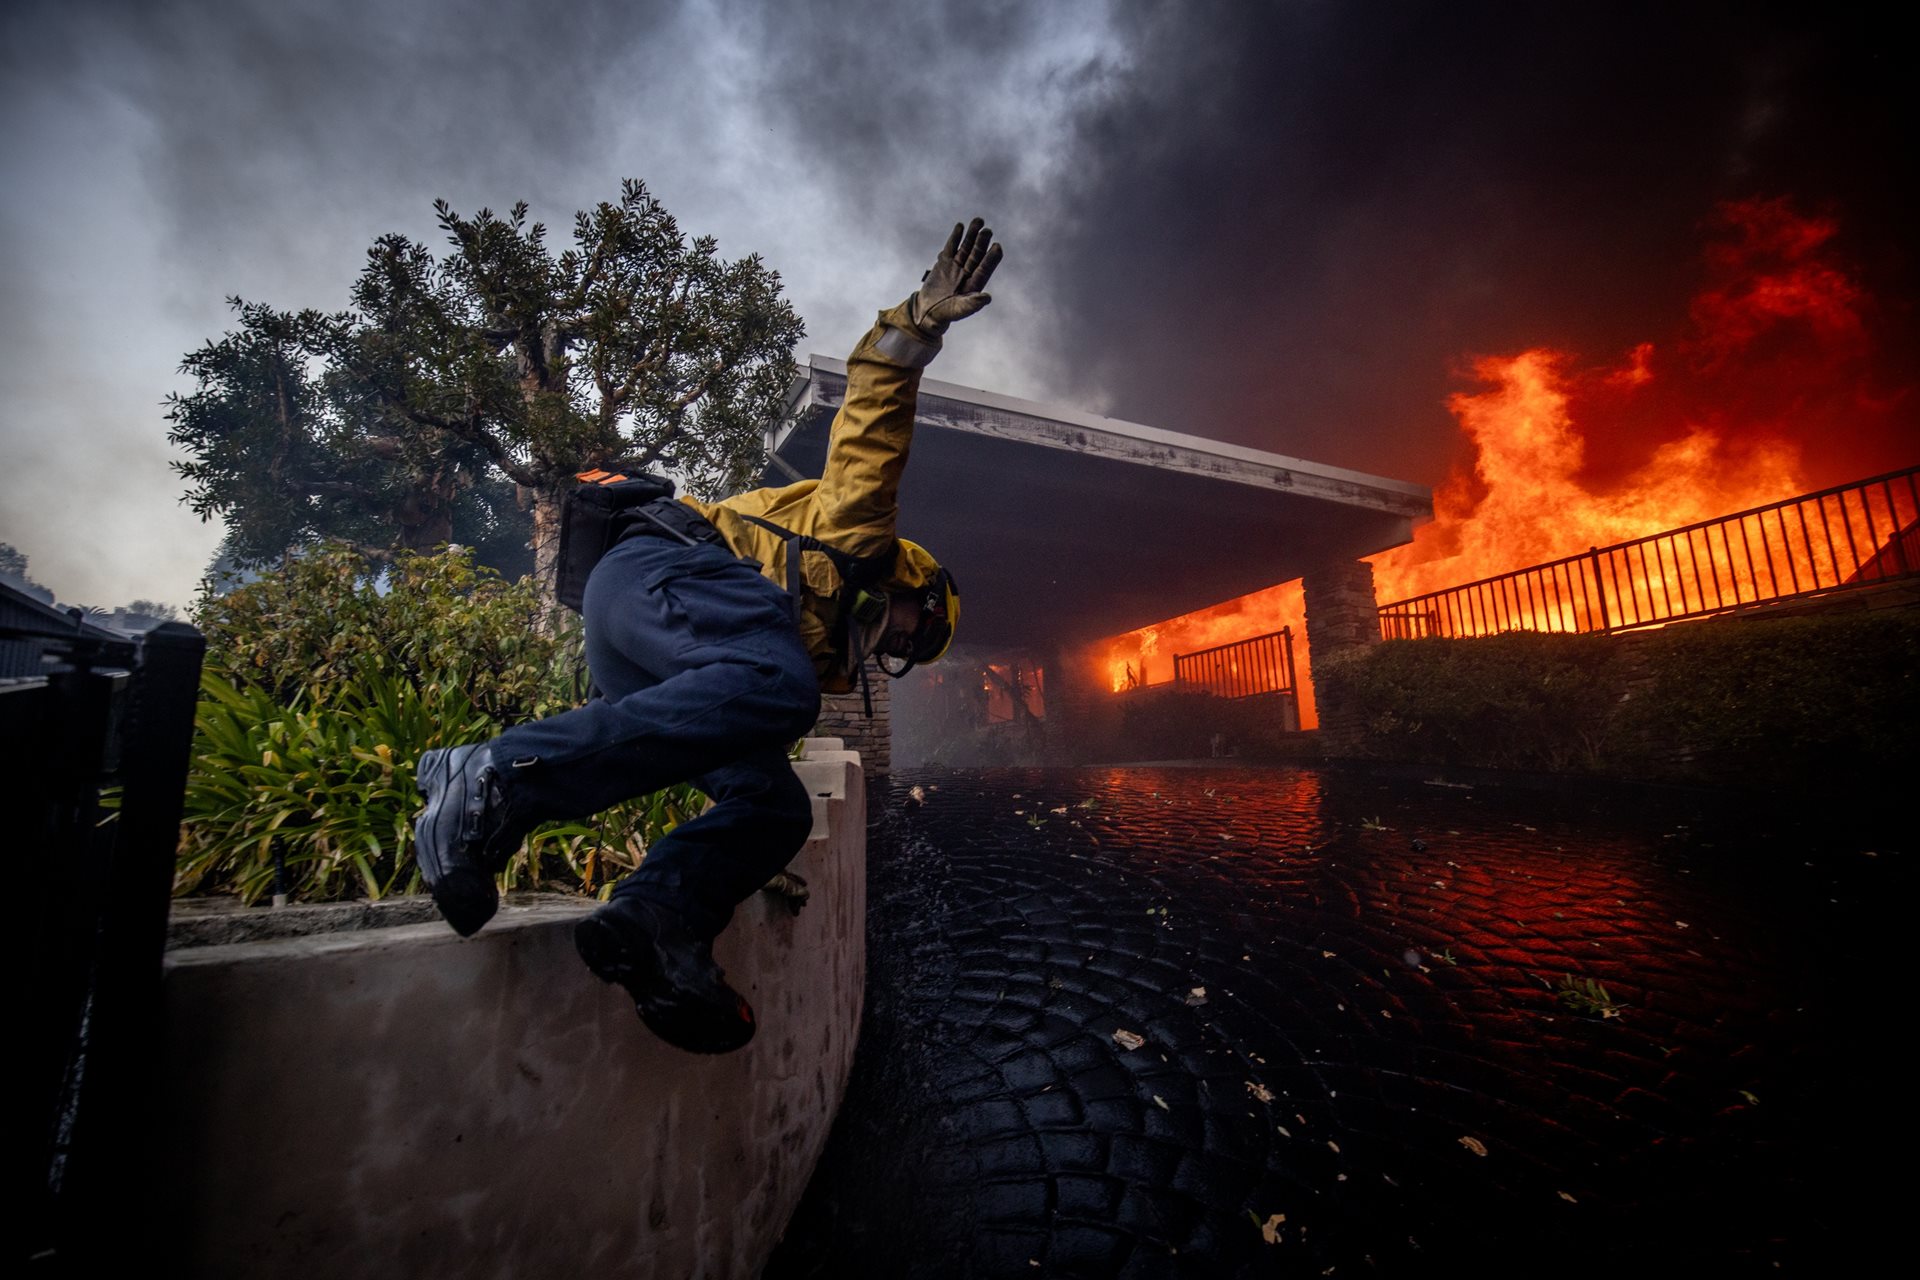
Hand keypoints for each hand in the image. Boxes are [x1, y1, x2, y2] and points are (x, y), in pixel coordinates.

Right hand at [911, 218, 1002, 334]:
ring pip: (966, 248)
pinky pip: (951, 247)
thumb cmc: (945, 314)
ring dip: (972, 235)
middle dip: (982, 243)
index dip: (991, 258)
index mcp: (975, 284)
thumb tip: (987, 297)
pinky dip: (956, 237)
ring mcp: (956, 266)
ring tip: (978, 221)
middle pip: (977, 255)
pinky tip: (961, 226)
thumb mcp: (959, 310)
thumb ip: (972, 304)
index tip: (997, 247)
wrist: (927, 311)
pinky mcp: (944, 262)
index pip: (985, 268)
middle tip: (988, 231)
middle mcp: (968, 273)